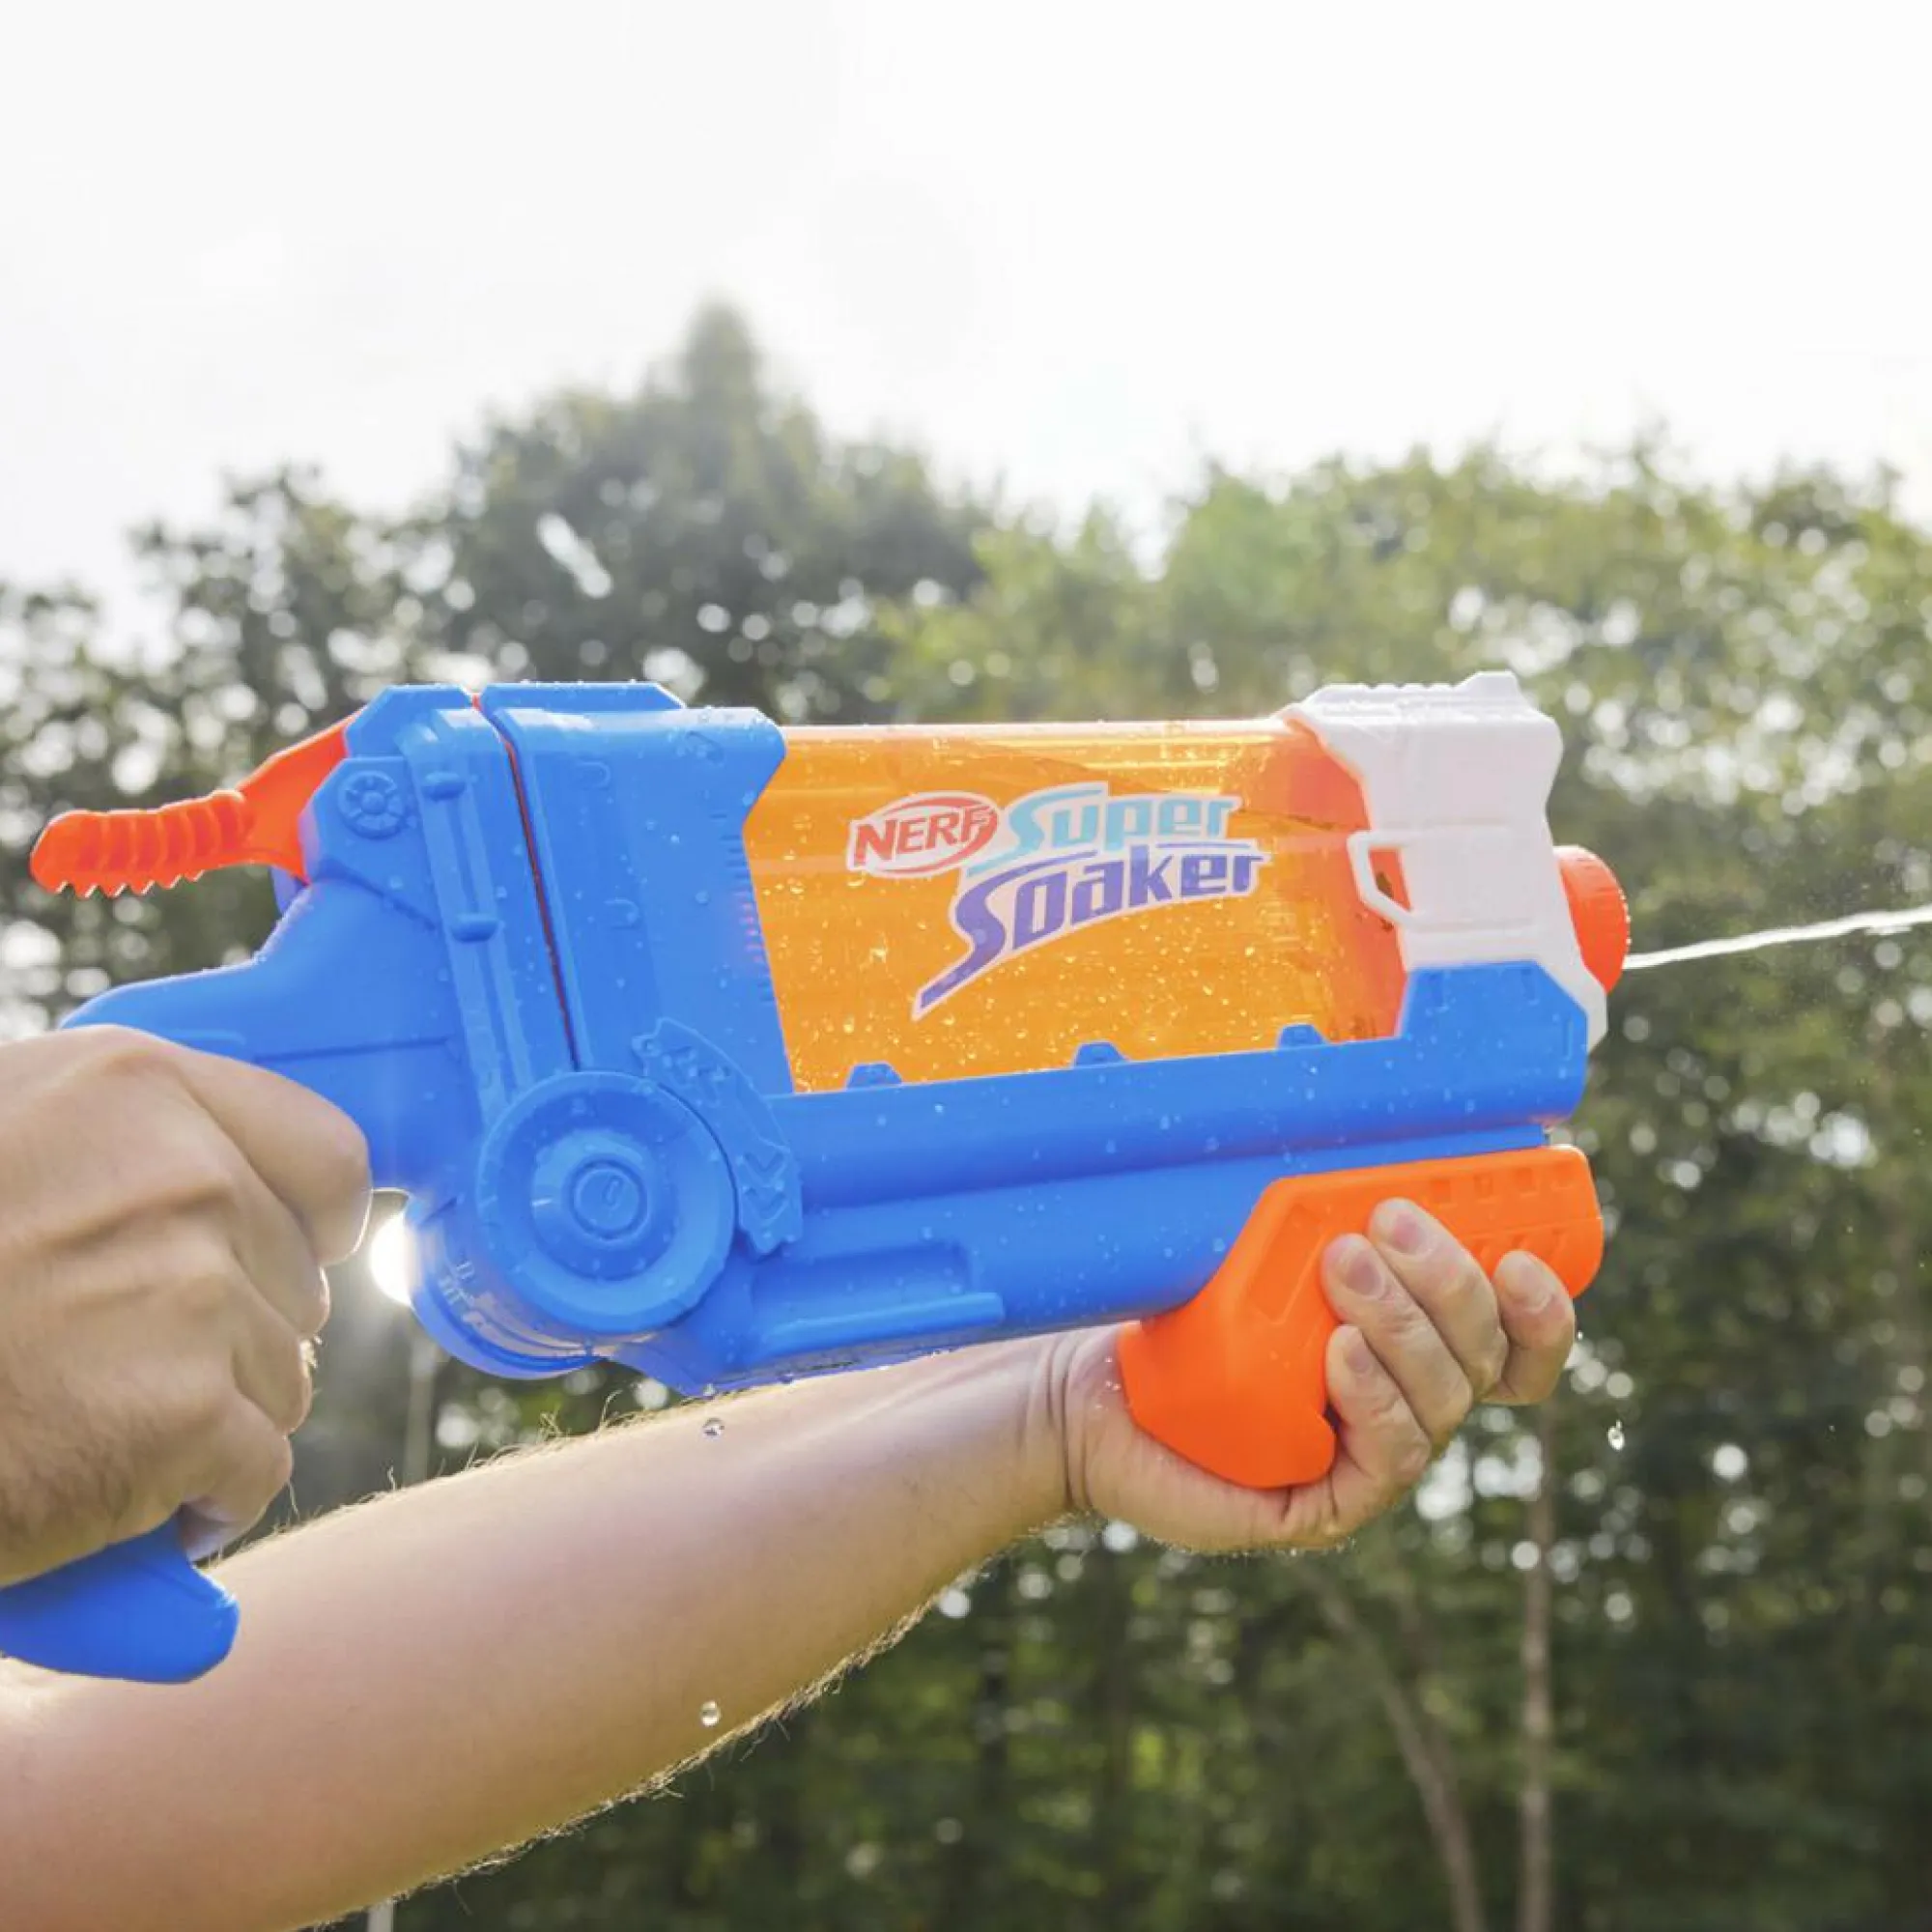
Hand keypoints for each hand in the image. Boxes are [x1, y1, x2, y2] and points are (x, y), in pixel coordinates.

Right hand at [0, 1028, 370, 1585]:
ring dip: (213, 1413)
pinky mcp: (184, 1414)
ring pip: (284, 1375)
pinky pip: (254, 1466)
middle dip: (235, 1330)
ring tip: (94, 1415)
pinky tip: (121, 1491)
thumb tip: (236, 1179)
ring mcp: (190, 1295)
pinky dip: (202, 1497)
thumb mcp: (6, 1131)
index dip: (307, 1223)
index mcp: (136, 1090)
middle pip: (299, 1280)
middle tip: (121, 1358)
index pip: (327, 1156)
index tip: (276, 1258)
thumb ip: (125, 1138)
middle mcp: (183, 1178)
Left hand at [1043, 1201, 1575, 1551]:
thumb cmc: (1177, 1306)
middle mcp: (1403, 1410)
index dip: (1540, 1316)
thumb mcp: (1259, 1239)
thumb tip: (1351, 1100)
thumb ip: (1319, 1195)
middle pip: (1481, 1364)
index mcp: (1411, 1354)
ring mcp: (1364, 1464)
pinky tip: (1340, 1356)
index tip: (1521, 1258)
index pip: (1512, 1349)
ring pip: (1439, 1406)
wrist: (1083, 1389)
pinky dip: (1374, 1402)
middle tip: (1389, 1223)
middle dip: (1451, 1287)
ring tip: (1344, 1266)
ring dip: (1406, 1329)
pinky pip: (1381, 1463)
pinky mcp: (1317, 1506)